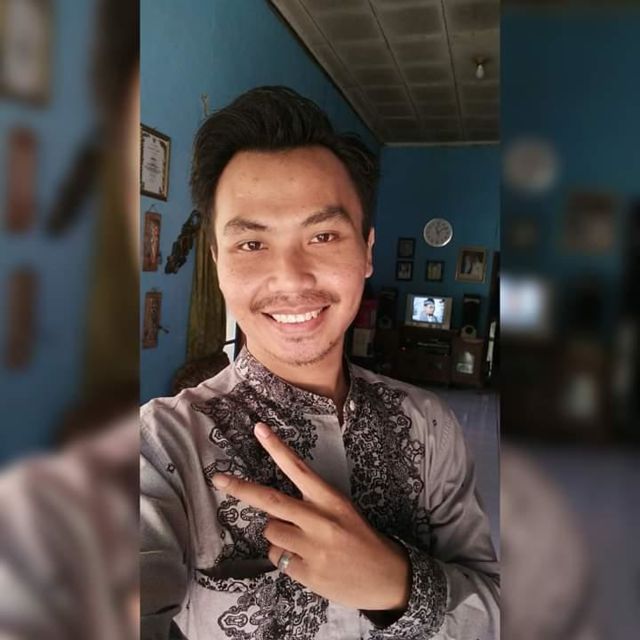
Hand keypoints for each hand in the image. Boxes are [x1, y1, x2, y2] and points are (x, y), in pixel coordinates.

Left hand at [212, 422, 409, 611]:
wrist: (387, 577)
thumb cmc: (362, 538)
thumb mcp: (343, 511)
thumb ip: (311, 505)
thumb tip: (275, 509)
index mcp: (330, 499)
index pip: (298, 468)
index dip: (276, 448)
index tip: (259, 429)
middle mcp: (319, 519)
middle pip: (269, 499)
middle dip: (240, 488)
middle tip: (218, 478)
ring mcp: (312, 547)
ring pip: (270, 532)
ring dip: (276, 534)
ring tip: (299, 541)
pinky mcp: (307, 573)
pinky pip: (278, 559)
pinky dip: (285, 558)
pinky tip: (306, 561)